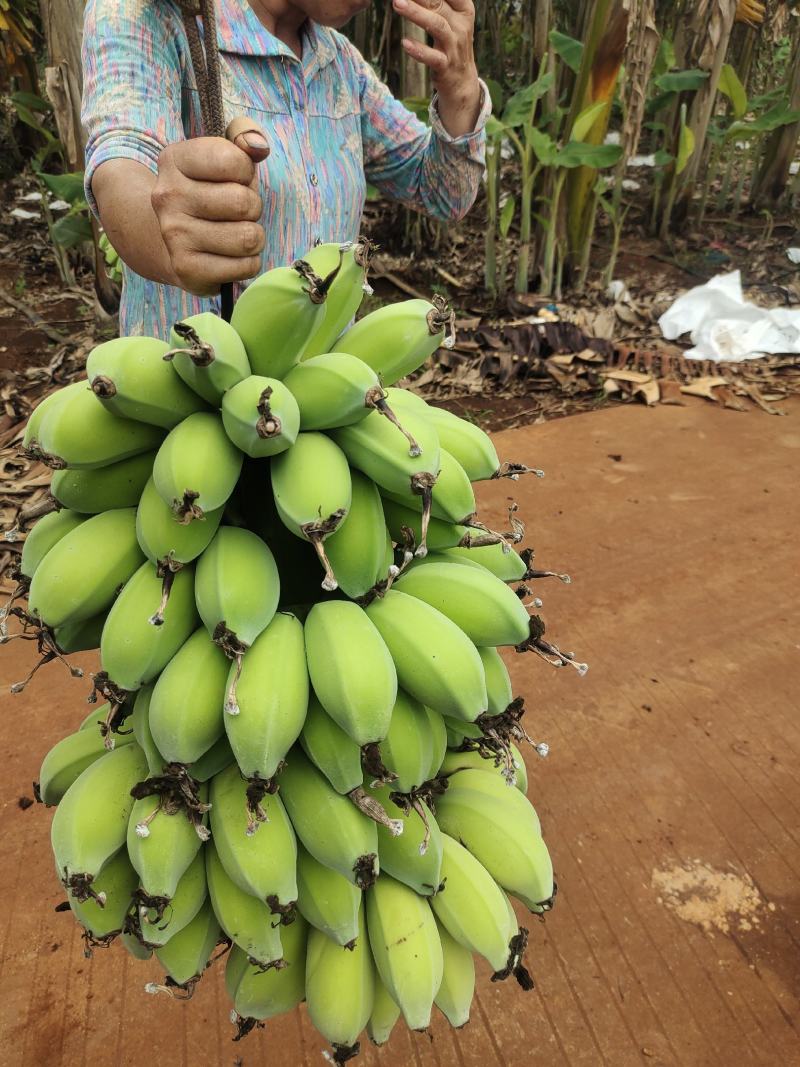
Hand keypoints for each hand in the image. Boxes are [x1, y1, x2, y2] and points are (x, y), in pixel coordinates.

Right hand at [151, 122, 268, 296]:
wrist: (172, 241)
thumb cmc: (209, 192)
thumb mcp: (222, 154)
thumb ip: (244, 135)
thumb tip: (258, 147)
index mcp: (174, 160)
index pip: (234, 161)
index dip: (246, 172)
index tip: (234, 178)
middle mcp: (168, 196)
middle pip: (244, 203)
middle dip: (252, 208)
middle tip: (237, 212)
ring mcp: (174, 235)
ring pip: (248, 238)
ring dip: (253, 237)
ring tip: (236, 233)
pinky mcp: (187, 269)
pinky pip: (246, 266)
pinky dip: (248, 263)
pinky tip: (231, 256)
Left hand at [393, 0, 480, 135]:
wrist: (461, 83)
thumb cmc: (450, 44)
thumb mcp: (449, 18)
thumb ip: (436, 1)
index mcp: (463, 9)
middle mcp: (461, 25)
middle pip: (439, 2)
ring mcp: (454, 47)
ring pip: (437, 26)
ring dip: (416, 14)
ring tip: (397, 3)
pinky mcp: (446, 67)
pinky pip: (432, 58)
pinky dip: (419, 51)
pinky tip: (405, 44)